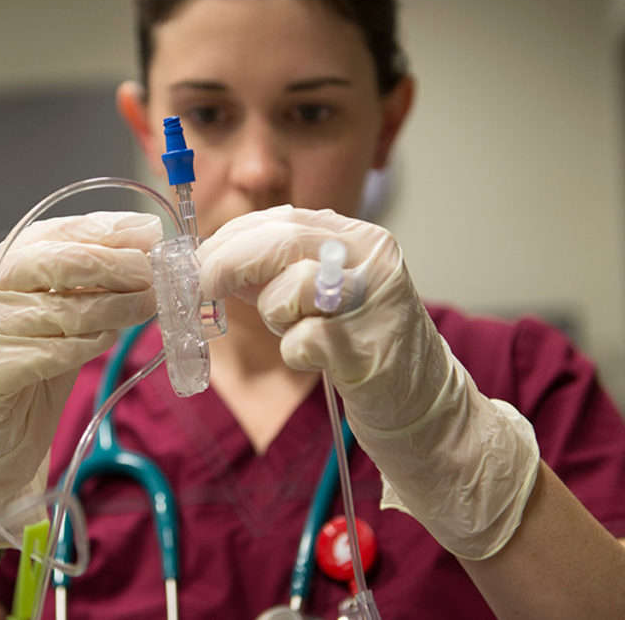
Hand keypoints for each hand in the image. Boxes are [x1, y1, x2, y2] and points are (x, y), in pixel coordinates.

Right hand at [0, 211, 161, 546]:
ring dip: (114, 307)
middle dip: (113, 264)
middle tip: (154, 272)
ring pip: (59, 309)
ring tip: (147, 307)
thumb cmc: (29, 371)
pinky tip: (107, 340)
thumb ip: (87, 283)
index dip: (103, 229)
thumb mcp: (58, 316)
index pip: (51, 233)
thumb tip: (143, 242)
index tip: (149, 231)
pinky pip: (48, 353)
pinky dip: (86, 345)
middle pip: (53, 262)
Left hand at [197, 205, 538, 559]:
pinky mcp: (367, 348)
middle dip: (226, 264)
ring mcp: (374, 301)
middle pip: (279, 243)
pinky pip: (298, 342)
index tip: (199, 259)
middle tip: (201, 287)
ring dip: (275, 319)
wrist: (425, 406)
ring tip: (305, 332)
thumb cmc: (365, 346)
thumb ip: (280, 269)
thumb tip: (214, 260)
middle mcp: (372, 259)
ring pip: (286, 292)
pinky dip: (296, 353)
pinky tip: (323, 361)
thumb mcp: (325, 292)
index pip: (282, 219)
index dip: (231, 238)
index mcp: (359, 238)